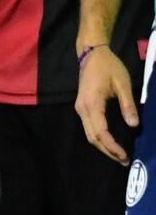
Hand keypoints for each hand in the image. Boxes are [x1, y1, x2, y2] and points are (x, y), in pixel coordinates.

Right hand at [76, 44, 137, 163]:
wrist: (92, 54)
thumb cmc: (109, 67)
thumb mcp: (123, 84)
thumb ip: (128, 105)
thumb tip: (134, 125)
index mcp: (92, 104)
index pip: (101, 131)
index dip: (112, 146)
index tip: (125, 155)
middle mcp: (82, 109)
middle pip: (92, 137)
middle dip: (107, 151)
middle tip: (124, 161)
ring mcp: (80, 108)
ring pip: (89, 134)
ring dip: (103, 146)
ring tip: (119, 155)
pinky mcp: (82, 107)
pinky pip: (89, 128)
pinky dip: (99, 138)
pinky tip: (110, 142)